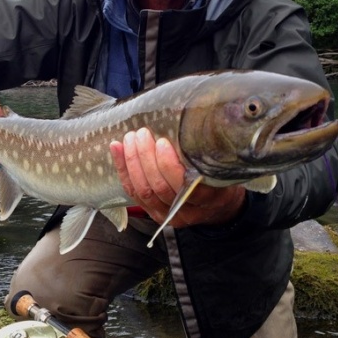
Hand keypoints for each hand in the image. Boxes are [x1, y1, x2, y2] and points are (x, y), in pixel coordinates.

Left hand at [109, 127, 245, 227]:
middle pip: (159, 188)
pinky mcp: (151, 212)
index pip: (183, 187)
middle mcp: (184, 212)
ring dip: (132, 162)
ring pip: (143, 191)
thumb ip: (205, 154)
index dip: (169, 165)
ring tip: (130, 138)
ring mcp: (165, 215)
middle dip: (146, 158)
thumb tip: (190, 121)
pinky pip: (132, 192)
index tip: (162, 142)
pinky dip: (122, 169)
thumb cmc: (220, 181)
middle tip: (142, 134)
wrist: (218, 207)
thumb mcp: (221, 168)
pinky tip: (116, 148)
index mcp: (206, 200)